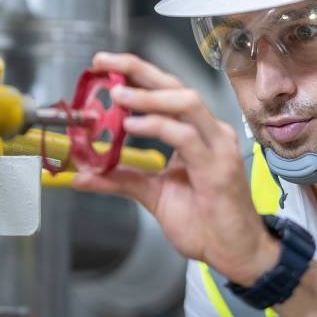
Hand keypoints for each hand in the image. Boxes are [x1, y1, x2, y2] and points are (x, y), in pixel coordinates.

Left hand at [74, 52, 280, 284]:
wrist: (234, 252)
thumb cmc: (204, 222)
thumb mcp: (152, 194)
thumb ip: (120, 179)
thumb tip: (81, 174)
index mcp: (195, 132)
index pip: (165, 90)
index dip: (135, 73)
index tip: (103, 66)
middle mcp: (209, 131)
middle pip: (174, 85)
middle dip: (137, 70)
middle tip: (104, 64)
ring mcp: (217, 146)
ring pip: (185, 103)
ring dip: (148, 96)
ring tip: (118, 95)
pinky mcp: (218, 167)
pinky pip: (186, 137)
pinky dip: (157, 127)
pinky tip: (132, 126)